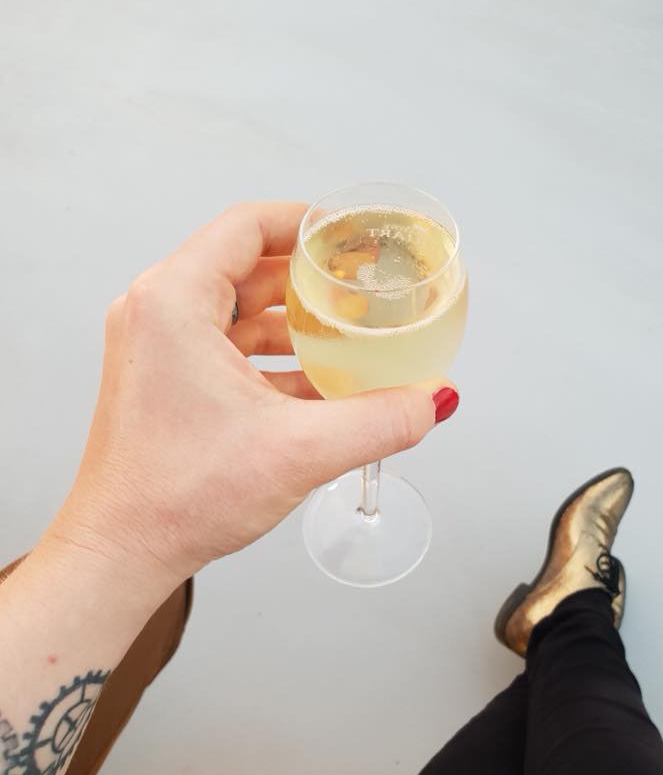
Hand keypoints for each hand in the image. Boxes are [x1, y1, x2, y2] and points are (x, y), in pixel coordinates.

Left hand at [48, 203, 456, 591]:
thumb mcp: (299, 451)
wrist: (120, 553)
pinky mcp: (164, 379)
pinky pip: (225, 347)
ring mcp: (156, 347)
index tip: (349, 235)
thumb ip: (379, 420)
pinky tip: (317, 382)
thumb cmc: (177, 498)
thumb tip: (431, 400)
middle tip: (360, 284)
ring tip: (348, 333)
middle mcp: (156, 313)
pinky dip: (271, 355)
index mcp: (173, 302)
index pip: (247, 226)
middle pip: (245, 265)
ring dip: (293, 319)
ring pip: (236, 309)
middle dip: (309, 275)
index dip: (306, 222)